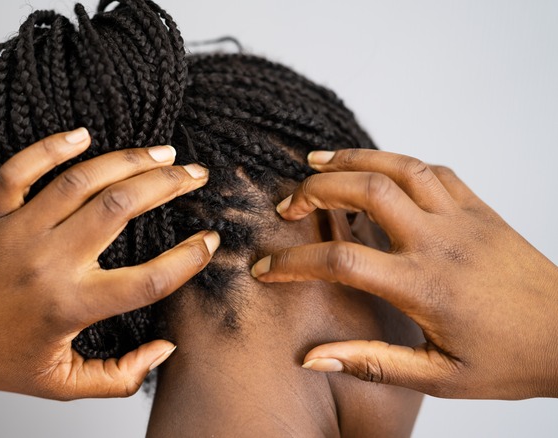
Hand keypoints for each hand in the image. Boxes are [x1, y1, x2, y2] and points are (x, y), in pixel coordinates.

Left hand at [0, 128, 218, 399]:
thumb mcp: (62, 384)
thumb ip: (120, 377)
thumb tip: (166, 349)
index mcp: (70, 307)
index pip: (147, 280)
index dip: (187, 259)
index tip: (208, 240)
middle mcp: (47, 263)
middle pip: (120, 209)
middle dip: (168, 185)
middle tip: (194, 174)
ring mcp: (17, 232)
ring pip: (81, 182)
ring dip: (128, 161)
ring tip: (161, 152)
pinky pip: (22, 168)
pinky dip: (52, 146)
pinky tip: (84, 134)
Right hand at [251, 148, 557, 398]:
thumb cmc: (509, 360)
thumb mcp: (438, 377)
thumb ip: (371, 364)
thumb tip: (311, 359)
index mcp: (423, 286)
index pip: (341, 260)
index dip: (293, 262)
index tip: (265, 269)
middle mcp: (438, 242)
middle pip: (365, 191)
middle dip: (315, 189)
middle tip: (288, 203)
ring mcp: (461, 218)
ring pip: (398, 167)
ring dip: (351, 159)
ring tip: (316, 162)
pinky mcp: (479, 208)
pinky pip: (433, 170)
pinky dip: (396, 162)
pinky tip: (377, 170)